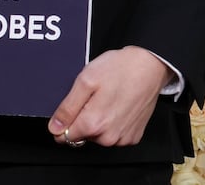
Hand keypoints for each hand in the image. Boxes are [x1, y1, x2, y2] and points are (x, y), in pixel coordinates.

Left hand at [48, 46, 170, 147]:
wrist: (149, 67)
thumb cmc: (119, 69)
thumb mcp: (85, 81)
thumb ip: (67, 108)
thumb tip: (55, 128)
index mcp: (94, 123)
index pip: (65, 136)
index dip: (63, 122)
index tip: (71, 108)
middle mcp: (109, 136)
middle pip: (82, 136)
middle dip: (82, 119)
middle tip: (92, 98)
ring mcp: (123, 138)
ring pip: (98, 137)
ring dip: (97, 122)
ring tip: (106, 99)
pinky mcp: (133, 136)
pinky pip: (114, 135)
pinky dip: (112, 123)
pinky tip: (117, 106)